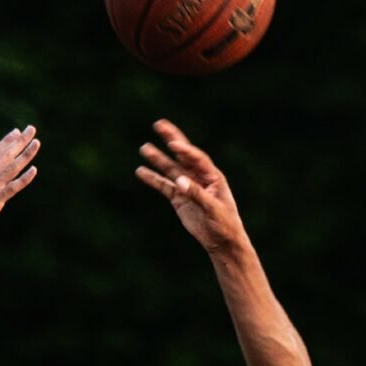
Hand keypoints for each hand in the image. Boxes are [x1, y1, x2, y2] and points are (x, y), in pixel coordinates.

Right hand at [0, 126, 39, 246]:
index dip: (6, 142)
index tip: (16, 132)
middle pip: (5, 155)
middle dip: (19, 141)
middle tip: (31, 129)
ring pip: (12, 167)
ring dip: (25, 154)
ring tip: (36, 142)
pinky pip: (13, 187)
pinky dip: (24, 179)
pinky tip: (34, 170)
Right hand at [135, 122, 247, 254]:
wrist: (222, 241)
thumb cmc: (224, 224)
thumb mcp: (213, 209)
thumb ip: (197, 194)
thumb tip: (179, 182)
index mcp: (212, 176)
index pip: (197, 158)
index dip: (185, 150)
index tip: (171, 144)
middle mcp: (199, 177)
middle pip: (182, 155)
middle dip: (171, 139)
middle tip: (158, 124)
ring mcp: (187, 186)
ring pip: (170, 169)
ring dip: (158, 159)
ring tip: (144, 148)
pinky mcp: (179, 198)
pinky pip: (164, 186)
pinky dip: (153, 179)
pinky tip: (141, 171)